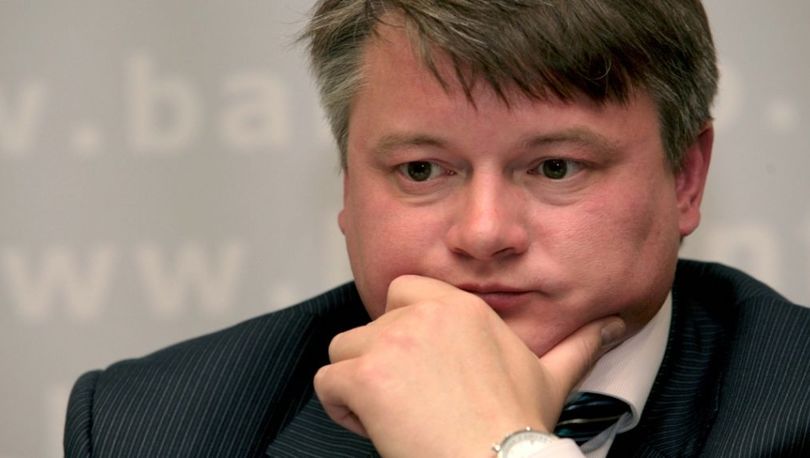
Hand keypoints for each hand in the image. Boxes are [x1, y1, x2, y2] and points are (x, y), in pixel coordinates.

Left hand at [314, 275, 624, 456]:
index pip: (404, 292)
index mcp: (460, 308)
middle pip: (369, 325)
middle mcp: (424, 314)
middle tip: (408, 398)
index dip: (402, 328)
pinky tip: (378, 427)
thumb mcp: (552, 377)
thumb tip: (614, 323)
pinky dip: (341, 408)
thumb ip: (580, 343)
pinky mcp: (365, 374)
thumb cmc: (518, 429)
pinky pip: (327, 382)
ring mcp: (391, 341)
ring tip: (395, 416)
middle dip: (378, 359)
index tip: (417, 365)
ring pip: (343, 351)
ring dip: (358, 386)